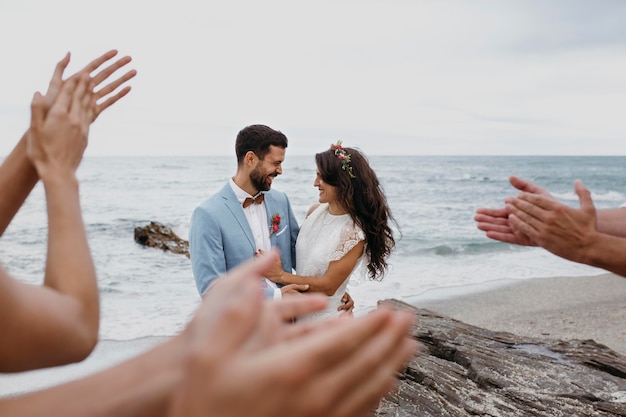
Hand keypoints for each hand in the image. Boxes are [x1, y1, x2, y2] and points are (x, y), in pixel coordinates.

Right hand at [27, 74, 92, 177]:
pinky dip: (92, 106)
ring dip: (90, 93)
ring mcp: (81, 127)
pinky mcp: (86, 135)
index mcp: (58, 115)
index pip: (66, 94)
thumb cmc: (42, 152)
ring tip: (93, 84)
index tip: (79, 72)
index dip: (73, 82)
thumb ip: (36, 110)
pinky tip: (93, 103)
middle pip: (79, 97)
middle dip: (84, 84)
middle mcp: (73, 119)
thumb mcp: (34, 131)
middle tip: (89, 73)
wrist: (59, 172)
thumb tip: (38, 93)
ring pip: (87, 105)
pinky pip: (90, 116)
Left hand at [43, 50, 135, 122]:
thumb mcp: (53, 85)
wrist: (49, 126)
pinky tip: (128, 89)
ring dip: (122, 79)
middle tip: (130, 58)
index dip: (105, 58)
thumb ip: (60, 69)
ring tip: (134, 72)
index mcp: (77, 80)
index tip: (116, 51)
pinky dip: (118, 95)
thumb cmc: (48, 106)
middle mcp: (86, 87)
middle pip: (105, 74)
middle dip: (118, 66)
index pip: (94, 66)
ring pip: (110, 87)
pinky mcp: (94, 111)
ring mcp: (91, 99)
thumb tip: (69, 53)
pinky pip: (108, 102)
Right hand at [168, 250, 417, 416]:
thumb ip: (234, 316)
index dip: (373, 324)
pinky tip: (386, 385)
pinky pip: (360, 412)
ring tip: (409, 348)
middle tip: (410, 319)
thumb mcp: (205, 354)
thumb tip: (259, 282)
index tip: (393, 309)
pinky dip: (379, 394)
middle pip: (366, 363)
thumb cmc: (203, 402)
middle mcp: (314, 396)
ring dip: (393, 364)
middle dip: (391, 339)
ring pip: (370, 389)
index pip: (345, 342)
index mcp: (291, 370)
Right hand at [475, 176, 553, 245]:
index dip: (489, 212)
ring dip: (490, 227)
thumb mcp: (536, 192)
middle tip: (475, 218)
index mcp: (518, 213)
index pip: (500, 213)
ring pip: (502, 229)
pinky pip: (510, 237)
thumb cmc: (551, 205)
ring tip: (479, 225)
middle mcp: (518, 223)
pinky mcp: (524, 239)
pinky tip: (489, 234)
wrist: (564, 220)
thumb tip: (510, 177)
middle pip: (498, 222)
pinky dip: (499, 236)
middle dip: (487, 220)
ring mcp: (521, 231)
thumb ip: (523, 185)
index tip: (478, 210)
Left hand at [507, 179, 597, 263]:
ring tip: (506, 207)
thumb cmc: (589, 228)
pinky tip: (511, 220)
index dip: (527, 196)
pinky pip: (526, 229)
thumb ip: (582, 193)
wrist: (589, 247)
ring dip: (514, 211)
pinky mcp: (542, 239)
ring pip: (525, 217)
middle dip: (517, 202)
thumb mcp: (588, 208)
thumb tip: (577, 180)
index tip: (519, 194)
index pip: (538, 199)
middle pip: (529, 207)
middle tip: (508, 199)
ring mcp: (545, 228)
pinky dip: (517, 223)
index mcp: (559, 208)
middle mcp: (550, 217)